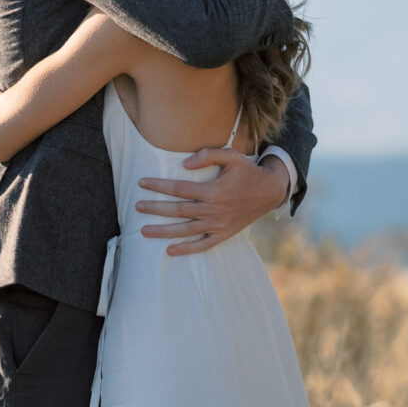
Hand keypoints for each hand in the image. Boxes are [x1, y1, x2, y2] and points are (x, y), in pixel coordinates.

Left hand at [136, 150, 290, 255]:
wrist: (269, 191)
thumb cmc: (247, 171)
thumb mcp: (231, 156)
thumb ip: (207, 155)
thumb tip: (184, 164)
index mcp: (213, 191)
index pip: (179, 188)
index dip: (159, 186)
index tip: (142, 183)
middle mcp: (213, 210)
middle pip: (178, 211)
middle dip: (155, 209)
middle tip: (137, 207)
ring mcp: (218, 225)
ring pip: (185, 230)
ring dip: (163, 231)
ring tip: (144, 231)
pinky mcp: (224, 234)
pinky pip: (203, 245)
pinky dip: (187, 249)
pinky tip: (170, 251)